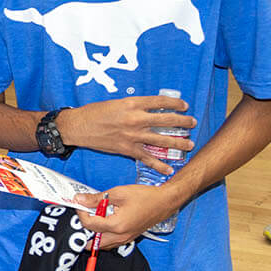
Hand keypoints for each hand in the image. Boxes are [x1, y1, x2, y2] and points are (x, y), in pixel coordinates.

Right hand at [61, 95, 195, 172]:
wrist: (78, 127)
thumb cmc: (94, 112)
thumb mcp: (115, 103)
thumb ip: (133, 106)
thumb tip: (148, 110)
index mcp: (132, 104)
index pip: (160, 102)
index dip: (175, 103)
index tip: (184, 105)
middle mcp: (135, 119)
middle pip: (166, 120)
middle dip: (182, 122)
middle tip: (191, 123)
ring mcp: (132, 135)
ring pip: (161, 140)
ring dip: (177, 143)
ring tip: (189, 144)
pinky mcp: (127, 149)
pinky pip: (147, 158)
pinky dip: (159, 164)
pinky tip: (169, 168)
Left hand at [73, 184, 180, 247]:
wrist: (165, 202)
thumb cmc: (145, 196)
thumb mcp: (118, 193)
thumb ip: (96, 198)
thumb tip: (79, 199)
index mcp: (117, 225)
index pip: (89, 224)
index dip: (81, 213)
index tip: (80, 204)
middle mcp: (120, 236)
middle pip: (93, 240)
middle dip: (85, 227)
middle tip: (84, 213)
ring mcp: (126, 239)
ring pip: (102, 244)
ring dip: (94, 233)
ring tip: (93, 217)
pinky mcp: (129, 238)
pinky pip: (111, 242)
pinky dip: (103, 235)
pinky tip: (104, 221)